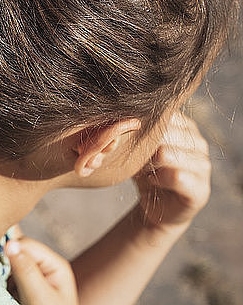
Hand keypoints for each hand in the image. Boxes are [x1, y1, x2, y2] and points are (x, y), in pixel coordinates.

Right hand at [6, 237, 77, 304]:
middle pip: (17, 253)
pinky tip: (5, 294)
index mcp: (54, 265)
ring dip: (2, 276)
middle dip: (5, 265)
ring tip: (6, 291)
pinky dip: (1, 284)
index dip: (10, 252)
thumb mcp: (39, 296)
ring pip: (8, 265)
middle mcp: (44, 268)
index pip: (26, 245)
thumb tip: (10, 244)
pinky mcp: (22, 288)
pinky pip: (6, 278)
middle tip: (2, 282)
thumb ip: (25, 270)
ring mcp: (33, 278)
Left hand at [134, 112, 210, 229]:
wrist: (156, 207)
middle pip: (162, 132)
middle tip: (132, 157)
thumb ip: (133, 132)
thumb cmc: (145, 172)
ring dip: (147, 163)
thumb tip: (118, 121)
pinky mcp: (201, 188)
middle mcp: (197, 142)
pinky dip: (158, 179)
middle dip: (141, 145)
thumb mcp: (136, 148)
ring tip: (143, 170)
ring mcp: (203, 165)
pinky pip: (176, 176)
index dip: (139, 125)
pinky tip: (152, 181)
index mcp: (184, 126)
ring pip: (166, 153)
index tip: (125, 135)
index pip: (161, 114)